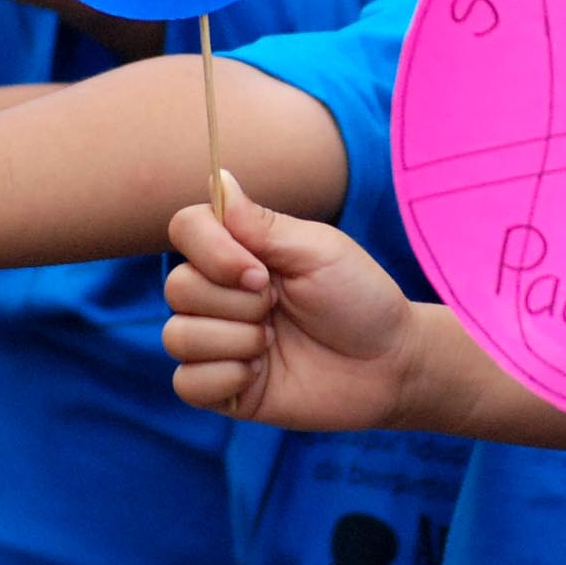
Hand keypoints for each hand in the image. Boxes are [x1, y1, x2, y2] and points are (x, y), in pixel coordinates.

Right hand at [160, 177, 422, 429]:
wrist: (388, 364)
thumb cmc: (358, 299)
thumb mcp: (317, 251)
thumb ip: (261, 223)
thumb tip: (219, 177)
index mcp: (239, 252)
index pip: (186, 229)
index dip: (212, 251)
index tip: (260, 273)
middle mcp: (219, 293)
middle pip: (177, 286)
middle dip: (237, 303)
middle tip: (280, 309)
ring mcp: (216, 341)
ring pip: (177, 336)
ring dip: (236, 341)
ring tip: (274, 345)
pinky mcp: (220, 388)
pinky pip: (187, 383)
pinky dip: (226, 378)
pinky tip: (260, 375)